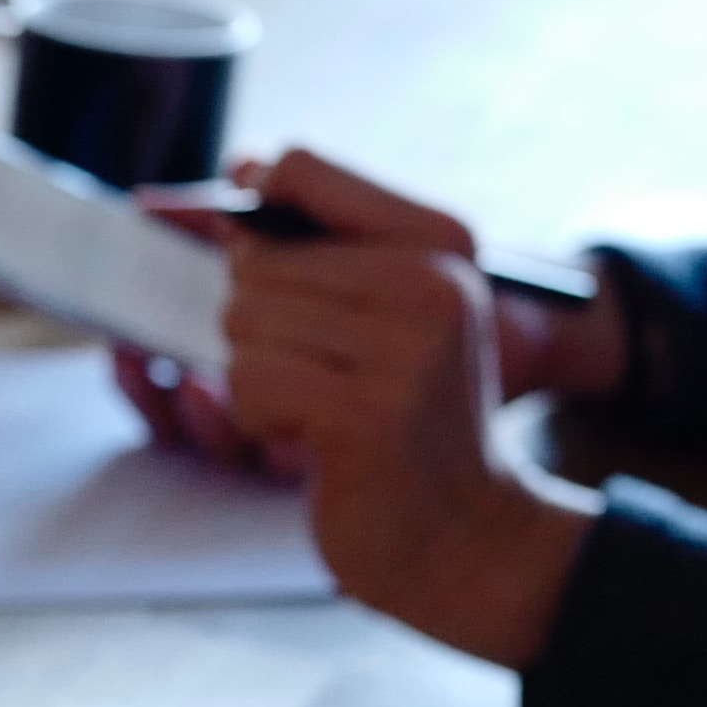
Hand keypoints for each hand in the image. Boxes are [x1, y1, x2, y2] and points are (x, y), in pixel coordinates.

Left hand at [101, 159, 619, 482]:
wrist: (467, 537)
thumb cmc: (408, 421)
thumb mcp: (385, 313)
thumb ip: (318, 242)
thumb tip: (239, 170)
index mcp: (442, 241)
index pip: (300, 169)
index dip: (254, 214)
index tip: (262, 267)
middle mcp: (432, 283)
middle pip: (255, 260)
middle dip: (258, 325)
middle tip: (314, 373)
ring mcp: (406, 349)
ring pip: (244, 319)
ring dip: (258, 377)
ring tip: (318, 407)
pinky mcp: (368, 412)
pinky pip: (250, 381)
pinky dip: (259, 418)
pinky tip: (312, 441)